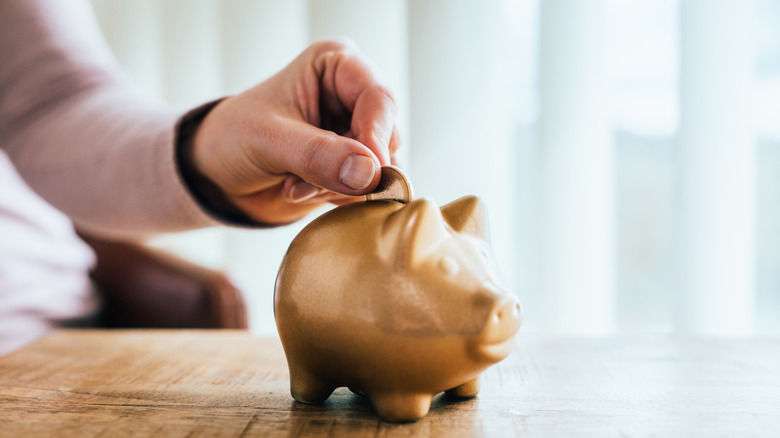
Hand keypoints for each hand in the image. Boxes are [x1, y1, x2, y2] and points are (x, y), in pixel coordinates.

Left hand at [190, 39, 399, 224]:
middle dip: (350, 168)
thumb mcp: (268, 141)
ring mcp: (356, 132)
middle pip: (387, 136)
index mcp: (336, 65)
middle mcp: (352, 95)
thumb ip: (318, 155)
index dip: (377, 137)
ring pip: (380, 168)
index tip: (368, 174)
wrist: (215, 173)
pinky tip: (299, 190)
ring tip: (294, 185)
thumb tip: (370, 173)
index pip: (380, 98)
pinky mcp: (353, 166)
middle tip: (304, 180)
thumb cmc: (233, 137)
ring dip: (339, 186)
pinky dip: (336, 197)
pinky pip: (367, 189)